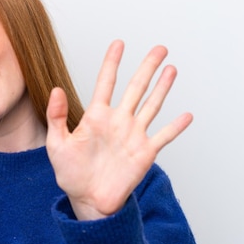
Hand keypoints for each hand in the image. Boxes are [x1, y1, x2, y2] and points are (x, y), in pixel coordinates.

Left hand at [46, 40, 192, 219]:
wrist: (88, 200)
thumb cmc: (70, 173)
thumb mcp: (57, 145)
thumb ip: (57, 117)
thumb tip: (56, 89)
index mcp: (96, 117)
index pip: (105, 83)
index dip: (112, 63)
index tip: (119, 44)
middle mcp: (118, 121)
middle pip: (136, 88)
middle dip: (147, 67)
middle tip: (159, 48)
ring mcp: (133, 135)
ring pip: (152, 105)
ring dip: (163, 87)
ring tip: (171, 68)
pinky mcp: (145, 153)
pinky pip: (164, 136)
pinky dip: (176, 127)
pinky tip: (187, 115)